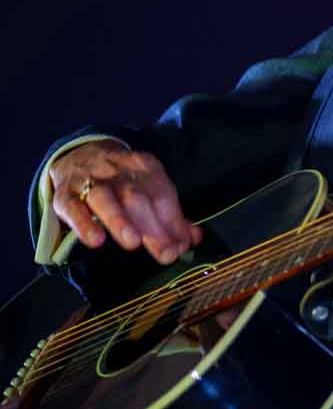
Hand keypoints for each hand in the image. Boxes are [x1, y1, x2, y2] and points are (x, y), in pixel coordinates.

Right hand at [49, 140, 202, 264]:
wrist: (79, 155)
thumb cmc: (122, 180)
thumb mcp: (149, 187)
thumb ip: (170, 215)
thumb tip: (193, 238)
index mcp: (144, 166)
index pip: (162, 193)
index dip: (173, 220)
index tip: (181, 246)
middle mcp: (117, 170)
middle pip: (137, 197)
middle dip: (152, 227)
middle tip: (165, 253)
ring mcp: (88, 180)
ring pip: (105, 198)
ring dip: (120, 221)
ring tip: (133, 243)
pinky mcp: (64, 194)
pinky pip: (72, 207)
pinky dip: (84, 224)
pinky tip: (96, 240)